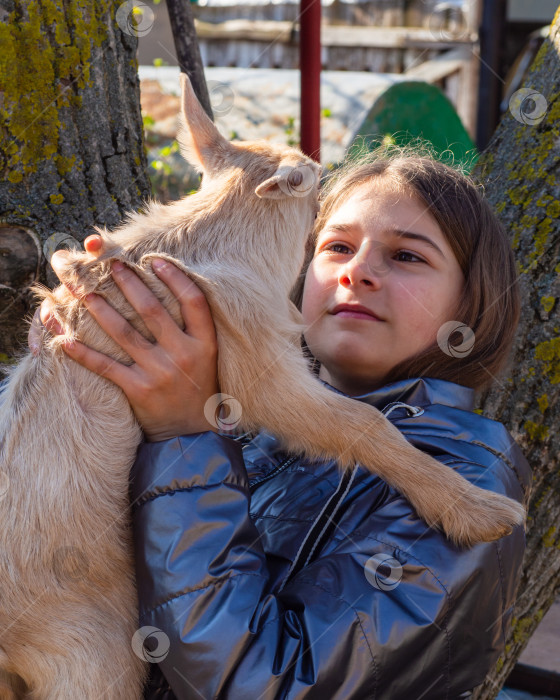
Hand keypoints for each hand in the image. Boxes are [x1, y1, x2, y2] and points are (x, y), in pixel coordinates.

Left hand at [32, 235, 219, 440]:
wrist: (194, 430)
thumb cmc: (198, 383)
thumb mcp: (207, 352)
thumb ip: (193, 325)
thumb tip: (168, 285)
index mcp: (204, 343)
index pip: (193, 301)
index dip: (175, 277)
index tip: (154, 260)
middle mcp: (184, 355)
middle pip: (153, 310)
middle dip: (130, 284)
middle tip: (112, 266)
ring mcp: (160, 373)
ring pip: (125, 334)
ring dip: (102, 310)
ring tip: (86, 293)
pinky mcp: (139, 391)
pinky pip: (107, 367)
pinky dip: (85, 353)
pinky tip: (67, 339)